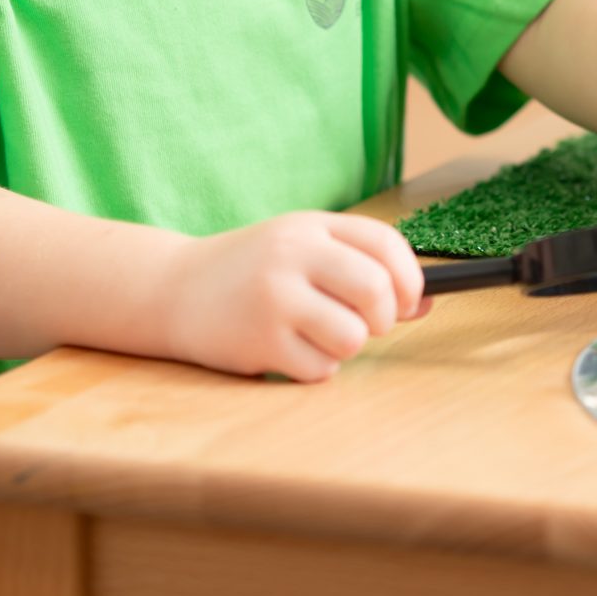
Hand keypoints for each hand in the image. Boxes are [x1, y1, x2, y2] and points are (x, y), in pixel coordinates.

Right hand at [161, 211, 429, 381]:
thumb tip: (425, 303)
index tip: (411, 300)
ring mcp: (275, 299)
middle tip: (368, 324)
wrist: (171, 289)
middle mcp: (293, 255)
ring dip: (347, 346)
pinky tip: (290, 351)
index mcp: (309, 226)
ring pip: (352, 336)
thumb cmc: (250, 272)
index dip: (410, 276)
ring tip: (320, 337)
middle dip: (384, 317)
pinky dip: (316, 368)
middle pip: (375, 290)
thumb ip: (357, 266)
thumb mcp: (300, 249)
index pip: (384, 242)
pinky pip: (321, 369)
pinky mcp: (260, 342)